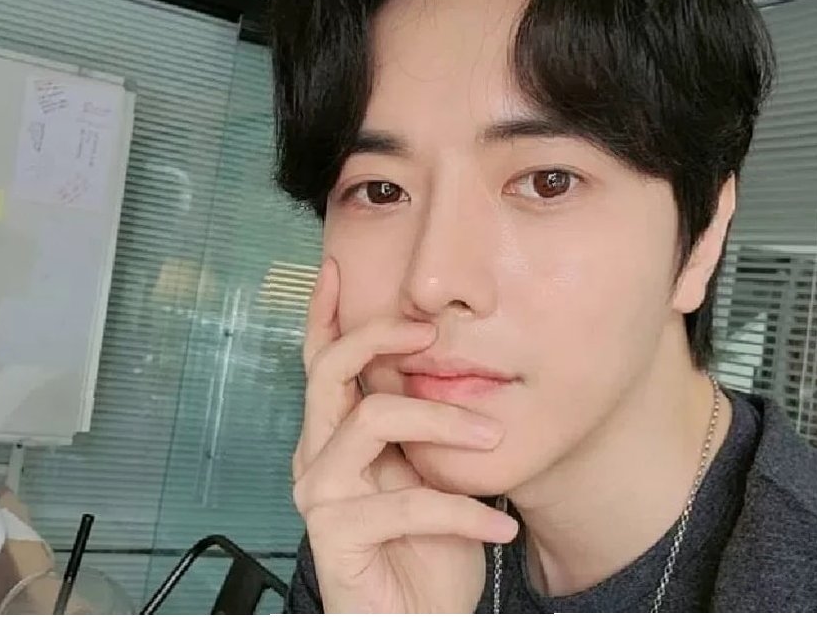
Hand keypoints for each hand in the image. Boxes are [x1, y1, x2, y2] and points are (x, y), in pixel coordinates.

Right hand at [291, 257, 517, 612]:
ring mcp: (319, 497)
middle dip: (380, 336)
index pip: (320, 362)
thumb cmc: (427, 552)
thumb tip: (452, 363)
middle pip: (329, 371)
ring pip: (371, 421)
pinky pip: (407, 504)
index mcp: (334, 438)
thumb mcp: (432, 473)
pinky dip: (464, 512)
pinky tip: (502, 526)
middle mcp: (315, 459)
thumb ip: (425, 424)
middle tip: (433, 330)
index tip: (336, 264)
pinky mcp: (335, 537)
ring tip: (492, 436)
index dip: (325, 313)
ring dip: (441, 420)